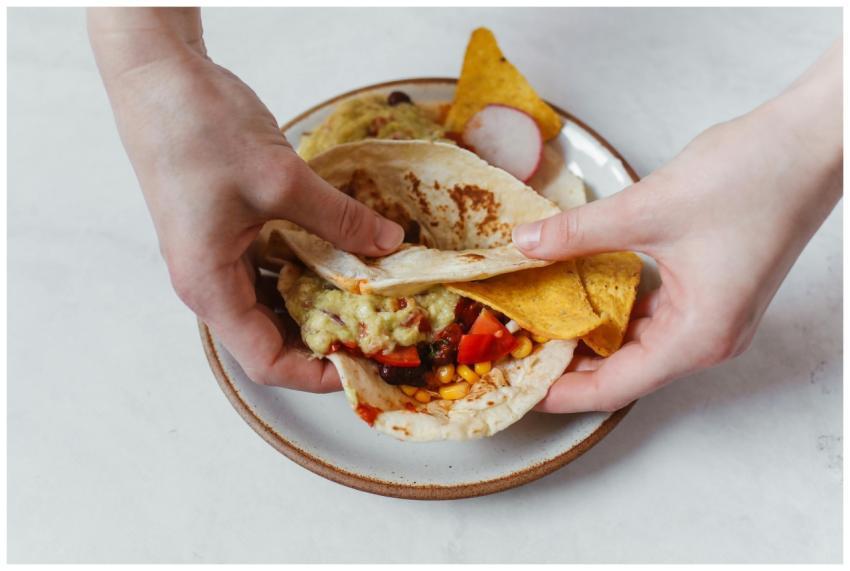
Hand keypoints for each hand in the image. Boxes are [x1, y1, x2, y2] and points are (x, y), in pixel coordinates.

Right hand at [88, 9, 403, 390]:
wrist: (158, 78)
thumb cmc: (198, 130)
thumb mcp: (280, 179)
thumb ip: (338, 219)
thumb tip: (391, 246)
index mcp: (210, 286)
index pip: (267, 362)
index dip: (317, 375)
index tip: (366, 364)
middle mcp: (211, 282)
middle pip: (274, 337)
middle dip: (327, 339)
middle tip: (382, 329)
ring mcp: (219, 256)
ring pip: (277, 301)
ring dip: (323, 302)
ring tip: (375, 298)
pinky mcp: (230, 230)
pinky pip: (275, 266)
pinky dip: (312, 267)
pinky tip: (348, 256)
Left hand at [513, 40, 841, 412]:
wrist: (808, 143)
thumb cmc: (751, 179)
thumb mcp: (647, 209)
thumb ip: (578, 233)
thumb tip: (526, 243)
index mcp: (697, 336)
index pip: (615, 387)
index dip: (562, 392)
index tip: (520, 387)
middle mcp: (707, 338)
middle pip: (624, 372)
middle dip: (569, 366)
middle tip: (518, 353)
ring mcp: (711, 317)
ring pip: (637, 346)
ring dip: (589, 339)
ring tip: (537, 329)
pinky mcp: (709, 293)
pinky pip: (651, 319)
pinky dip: (613, 314)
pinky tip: (580, 299)